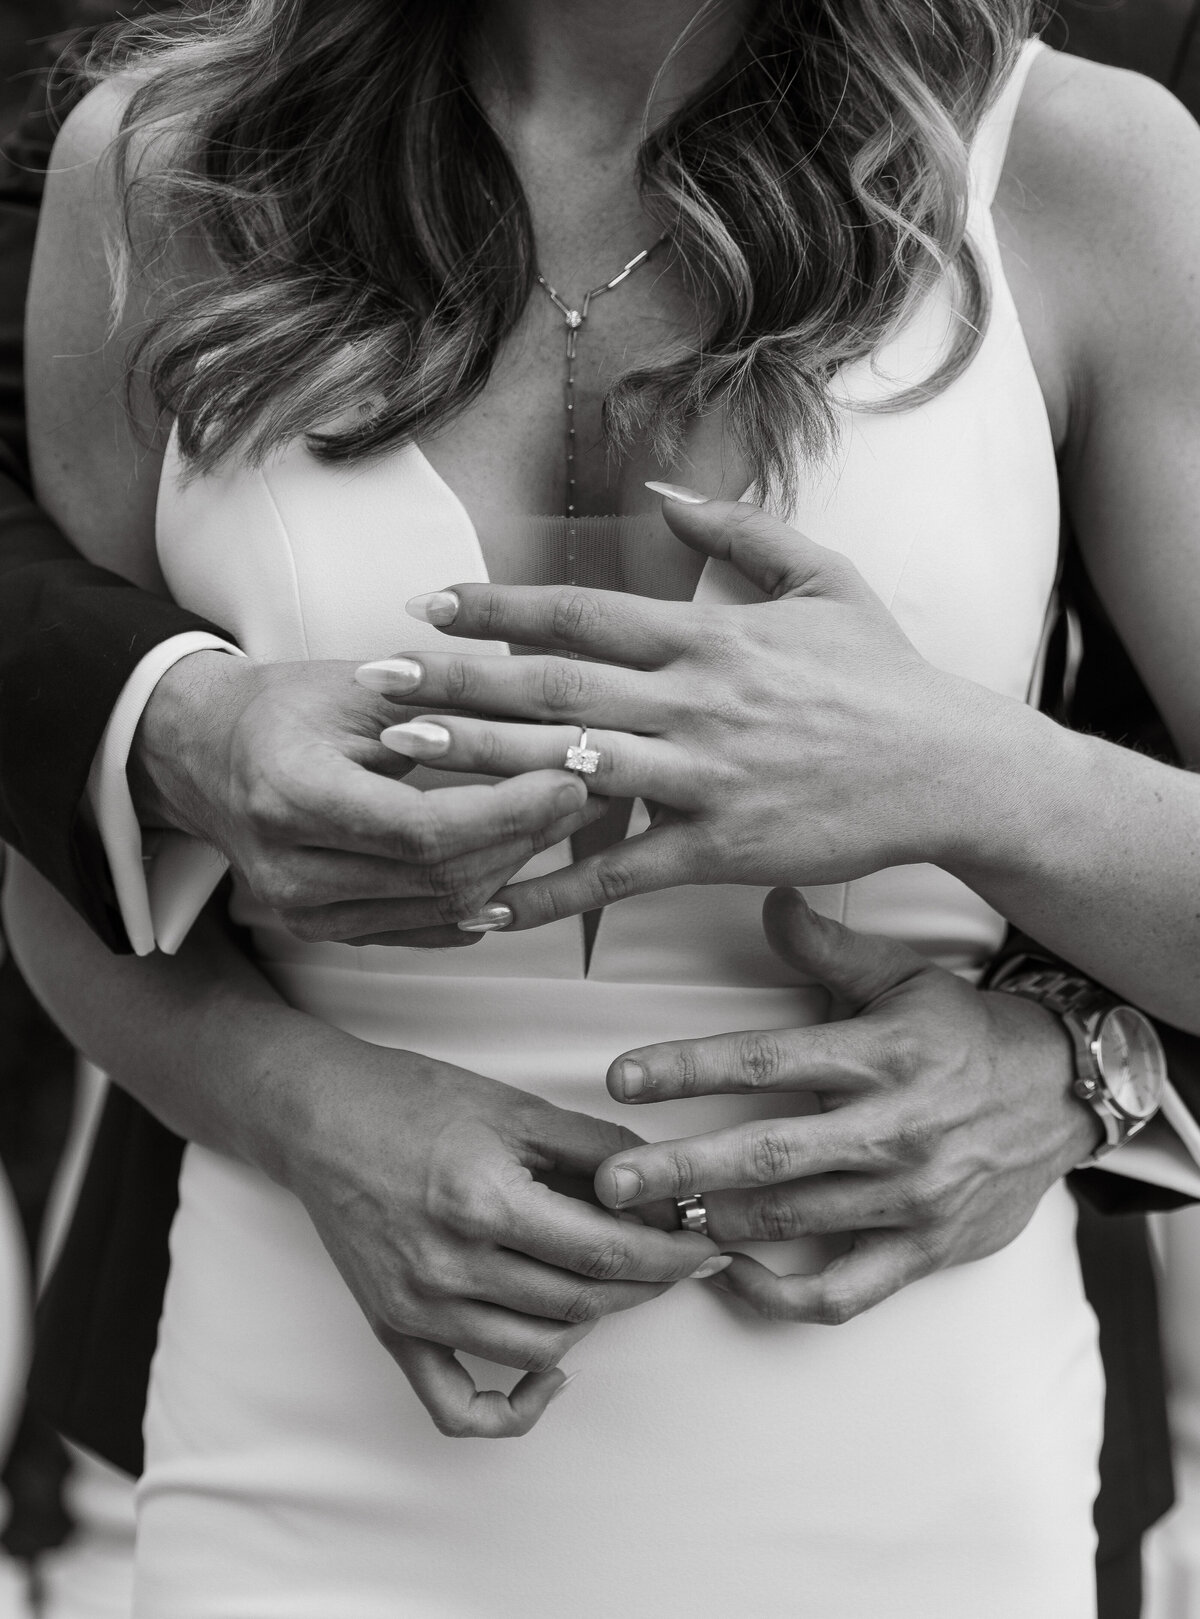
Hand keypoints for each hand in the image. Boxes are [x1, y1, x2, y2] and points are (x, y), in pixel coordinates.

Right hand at [131, 652, 601, 944]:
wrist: (204, 753)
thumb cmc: (284, 706)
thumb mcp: (360, 686)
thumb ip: (449, 711)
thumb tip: (553, 725)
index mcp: (288, 792)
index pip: (422, 827)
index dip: (508, 811)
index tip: (569, 778)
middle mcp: (286, 866)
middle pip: (437, 875)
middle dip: (524, 836)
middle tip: (582, 792)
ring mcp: (298, 909)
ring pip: (437, 909)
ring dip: (510, 868)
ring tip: (557, 822)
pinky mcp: (317, 930)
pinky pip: (417, 930)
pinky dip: (474, 903)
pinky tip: (514, 870)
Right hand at [280, 1033, 720, 1435]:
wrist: (320, 1118)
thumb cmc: (415, 1101)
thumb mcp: (517, 1109)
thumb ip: (596, 1151)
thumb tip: (663, 1189)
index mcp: (485, 1202)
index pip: (606, 1255)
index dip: (669, 1255)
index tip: (705, 1246)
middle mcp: (451, 1266)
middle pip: (582, 1305)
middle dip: (647, 1285)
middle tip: (679, 1259)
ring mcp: (420, 1308)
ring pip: (539, 1348)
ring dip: (597, 1324)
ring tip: (618, 1284)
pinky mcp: (395, 1330)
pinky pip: (458, 1405)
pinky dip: (514, 1407)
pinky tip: (553, 1373)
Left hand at [357, 493, 1022, 928]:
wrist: (951, 768)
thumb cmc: (887, 675)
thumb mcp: (825, 578)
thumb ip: (738, 531)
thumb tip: (663, 495)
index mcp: (710, 636)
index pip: (581, 615)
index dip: (497, 608)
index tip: (427, 605)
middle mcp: (694, 701)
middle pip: (553, 688)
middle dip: (457, 682)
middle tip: (375, 681)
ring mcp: (704, 777)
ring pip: (570, 770)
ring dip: (479, 767)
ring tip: (400, 766)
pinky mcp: (721, 849)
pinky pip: (621, 870)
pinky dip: (552, 885)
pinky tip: (492, 898)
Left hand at [586, 888, 1099, 1323]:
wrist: (1063, 1093)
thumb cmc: (965, 1031)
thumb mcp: (903, 976)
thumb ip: (828, 948)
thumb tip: (768, 900)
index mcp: (878, 1055)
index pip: (767, 1061)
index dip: (689, 1069)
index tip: (621, 1077)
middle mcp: (892, 1129)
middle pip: (770, 1154)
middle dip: (683, 1169)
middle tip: (614, 1182)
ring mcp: (910, 1197)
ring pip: (796, 1221)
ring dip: (717, 1224)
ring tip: (651, 1221)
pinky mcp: (926, 1250)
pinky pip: (845, 1294)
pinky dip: (783, 1298)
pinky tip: (732, 1277)